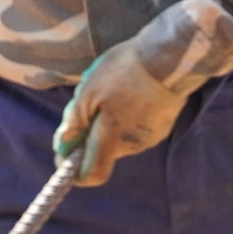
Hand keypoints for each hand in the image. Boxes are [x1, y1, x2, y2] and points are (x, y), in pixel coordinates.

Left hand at [52, 42, 192, 186]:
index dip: (74, 169)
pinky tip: (129, 89)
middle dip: (91, 131)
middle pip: (103, 149)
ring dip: (109, 120)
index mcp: (112, 141)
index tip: (65, 151)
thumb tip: (62, 148)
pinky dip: (127, 114)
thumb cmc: (125, 73)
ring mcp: (151, 137)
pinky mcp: (163, 124)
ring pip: (119, 136)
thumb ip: (73, 123)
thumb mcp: (89, 91)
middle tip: (88, 98)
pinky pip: (136, 127)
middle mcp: (132, 146)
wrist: (170, 59)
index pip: (91, 174)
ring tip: (111, 87)